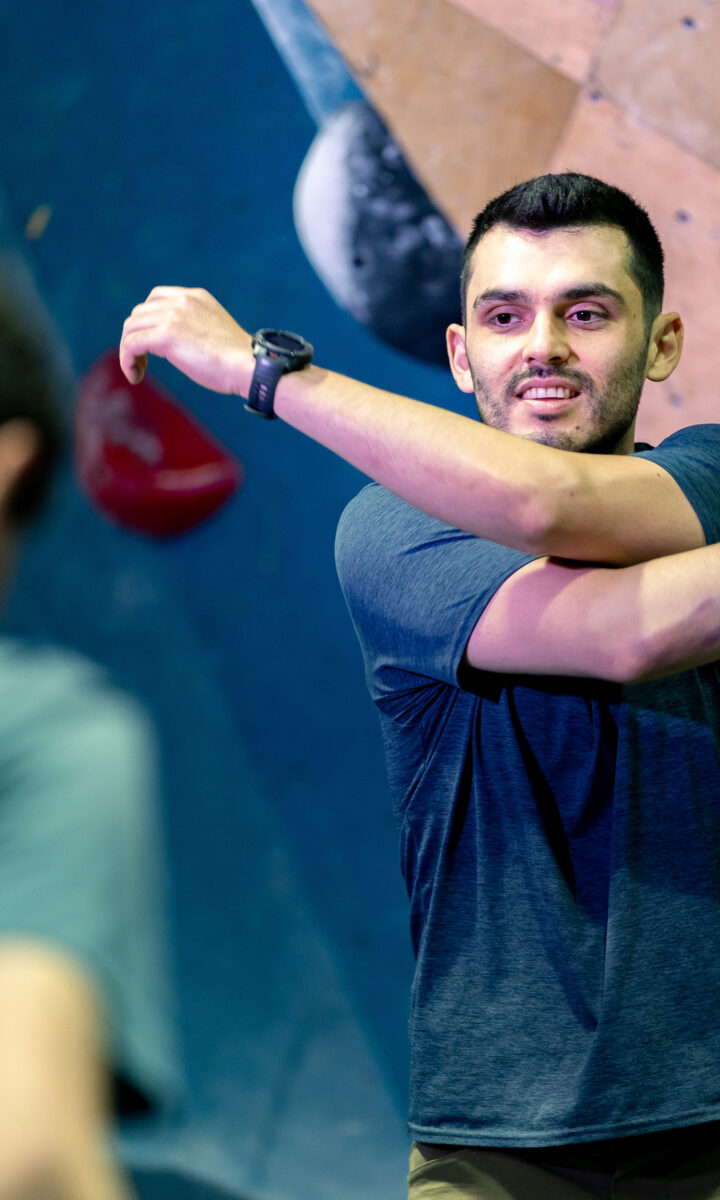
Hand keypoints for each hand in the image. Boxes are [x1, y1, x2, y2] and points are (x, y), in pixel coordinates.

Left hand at [119, 286, 253, 394]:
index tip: (151, 344)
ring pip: (130, 329)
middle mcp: (181, 301)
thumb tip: (176, 344)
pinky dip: (127, 361)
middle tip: (143, 362)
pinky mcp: (165, 336)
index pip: (155, 298)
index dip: (147, 321)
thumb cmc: (236, 359)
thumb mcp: (214, 332)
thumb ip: (194, 328)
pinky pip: (131, 345)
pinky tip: (134, 376)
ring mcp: (172, 316)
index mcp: (194, 296)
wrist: (249, 365)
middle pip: (138, 314)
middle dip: (135, 338)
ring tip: (138, 372)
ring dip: (129, 351)